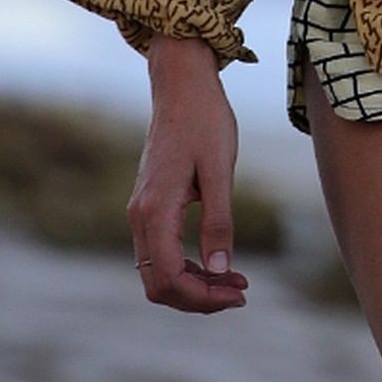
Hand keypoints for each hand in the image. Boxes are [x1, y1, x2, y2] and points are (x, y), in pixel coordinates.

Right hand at [127, 36, 250, 312]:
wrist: (182, 84)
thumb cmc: (205, 119)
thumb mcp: (220, 169)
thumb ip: (218, 221)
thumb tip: (221, 270)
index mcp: (156, 210)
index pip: (170, 277)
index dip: (203, 296)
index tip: (238, 293)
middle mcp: (141, 216)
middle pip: (159, 283)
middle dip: (198, 297)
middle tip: (240, 291)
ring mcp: (142, 210)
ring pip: (158, 270)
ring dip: (194, 283)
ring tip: (235, 280)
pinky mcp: (150, 203)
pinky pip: (161, 251)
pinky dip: (187, 265)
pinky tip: (217, 260)